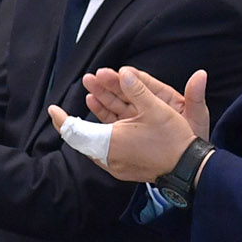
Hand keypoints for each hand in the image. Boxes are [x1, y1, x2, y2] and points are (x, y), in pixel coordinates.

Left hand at [52, 67, 209, 182]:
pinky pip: (107, 149)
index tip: (53, 110)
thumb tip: (123, 72)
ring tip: (96, 97)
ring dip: (98, 118)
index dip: (62, 120)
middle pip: (88, 135)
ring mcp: (117, 166)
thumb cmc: (173, 140)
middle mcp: (110, 157)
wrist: (188, 169)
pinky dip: (106, 133)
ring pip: (99, 140)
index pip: (77, 132)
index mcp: (111, 143)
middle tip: (87, 90)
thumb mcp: (156, 109)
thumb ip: (137, 89)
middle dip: (87, 110)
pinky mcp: (125, 169)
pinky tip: (110, 120)